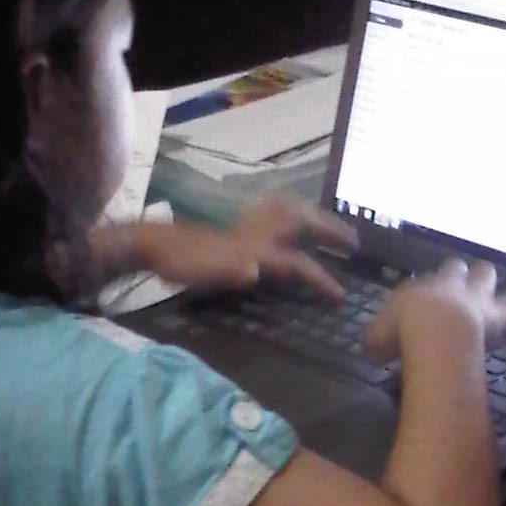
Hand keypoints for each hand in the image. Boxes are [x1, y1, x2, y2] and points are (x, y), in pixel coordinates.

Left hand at [133, 196, 358, 299]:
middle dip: (330, 230)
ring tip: (330, 225)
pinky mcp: (237, 227)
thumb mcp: (201, 271)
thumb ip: (230, 270)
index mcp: (252, 248)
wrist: (151, 244)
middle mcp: (254, 232)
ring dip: (312, 216)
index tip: (341, 294)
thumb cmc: (177, 262)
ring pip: (288, 211)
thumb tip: (255, 270)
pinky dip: (291, 213)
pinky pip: (275, 213)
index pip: (295, 262)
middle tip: (354, 240)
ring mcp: (246, 226)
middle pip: (301, 223)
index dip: (320, 277)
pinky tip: (291, 221)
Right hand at [363, 258, 505, 363]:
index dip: (433, 287)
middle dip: (466, 276)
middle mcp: (451, 285)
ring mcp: (477, 297)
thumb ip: (377, 340)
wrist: (436, 333)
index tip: (429, 302)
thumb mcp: (377, 340)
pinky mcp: (497, 315)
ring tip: (497, 300)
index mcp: (421, 286)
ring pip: (488, 276)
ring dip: (490, 286)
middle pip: (461, 268)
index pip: (427, 279)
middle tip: (465, 290)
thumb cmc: (402, 332)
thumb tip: (374, 349)